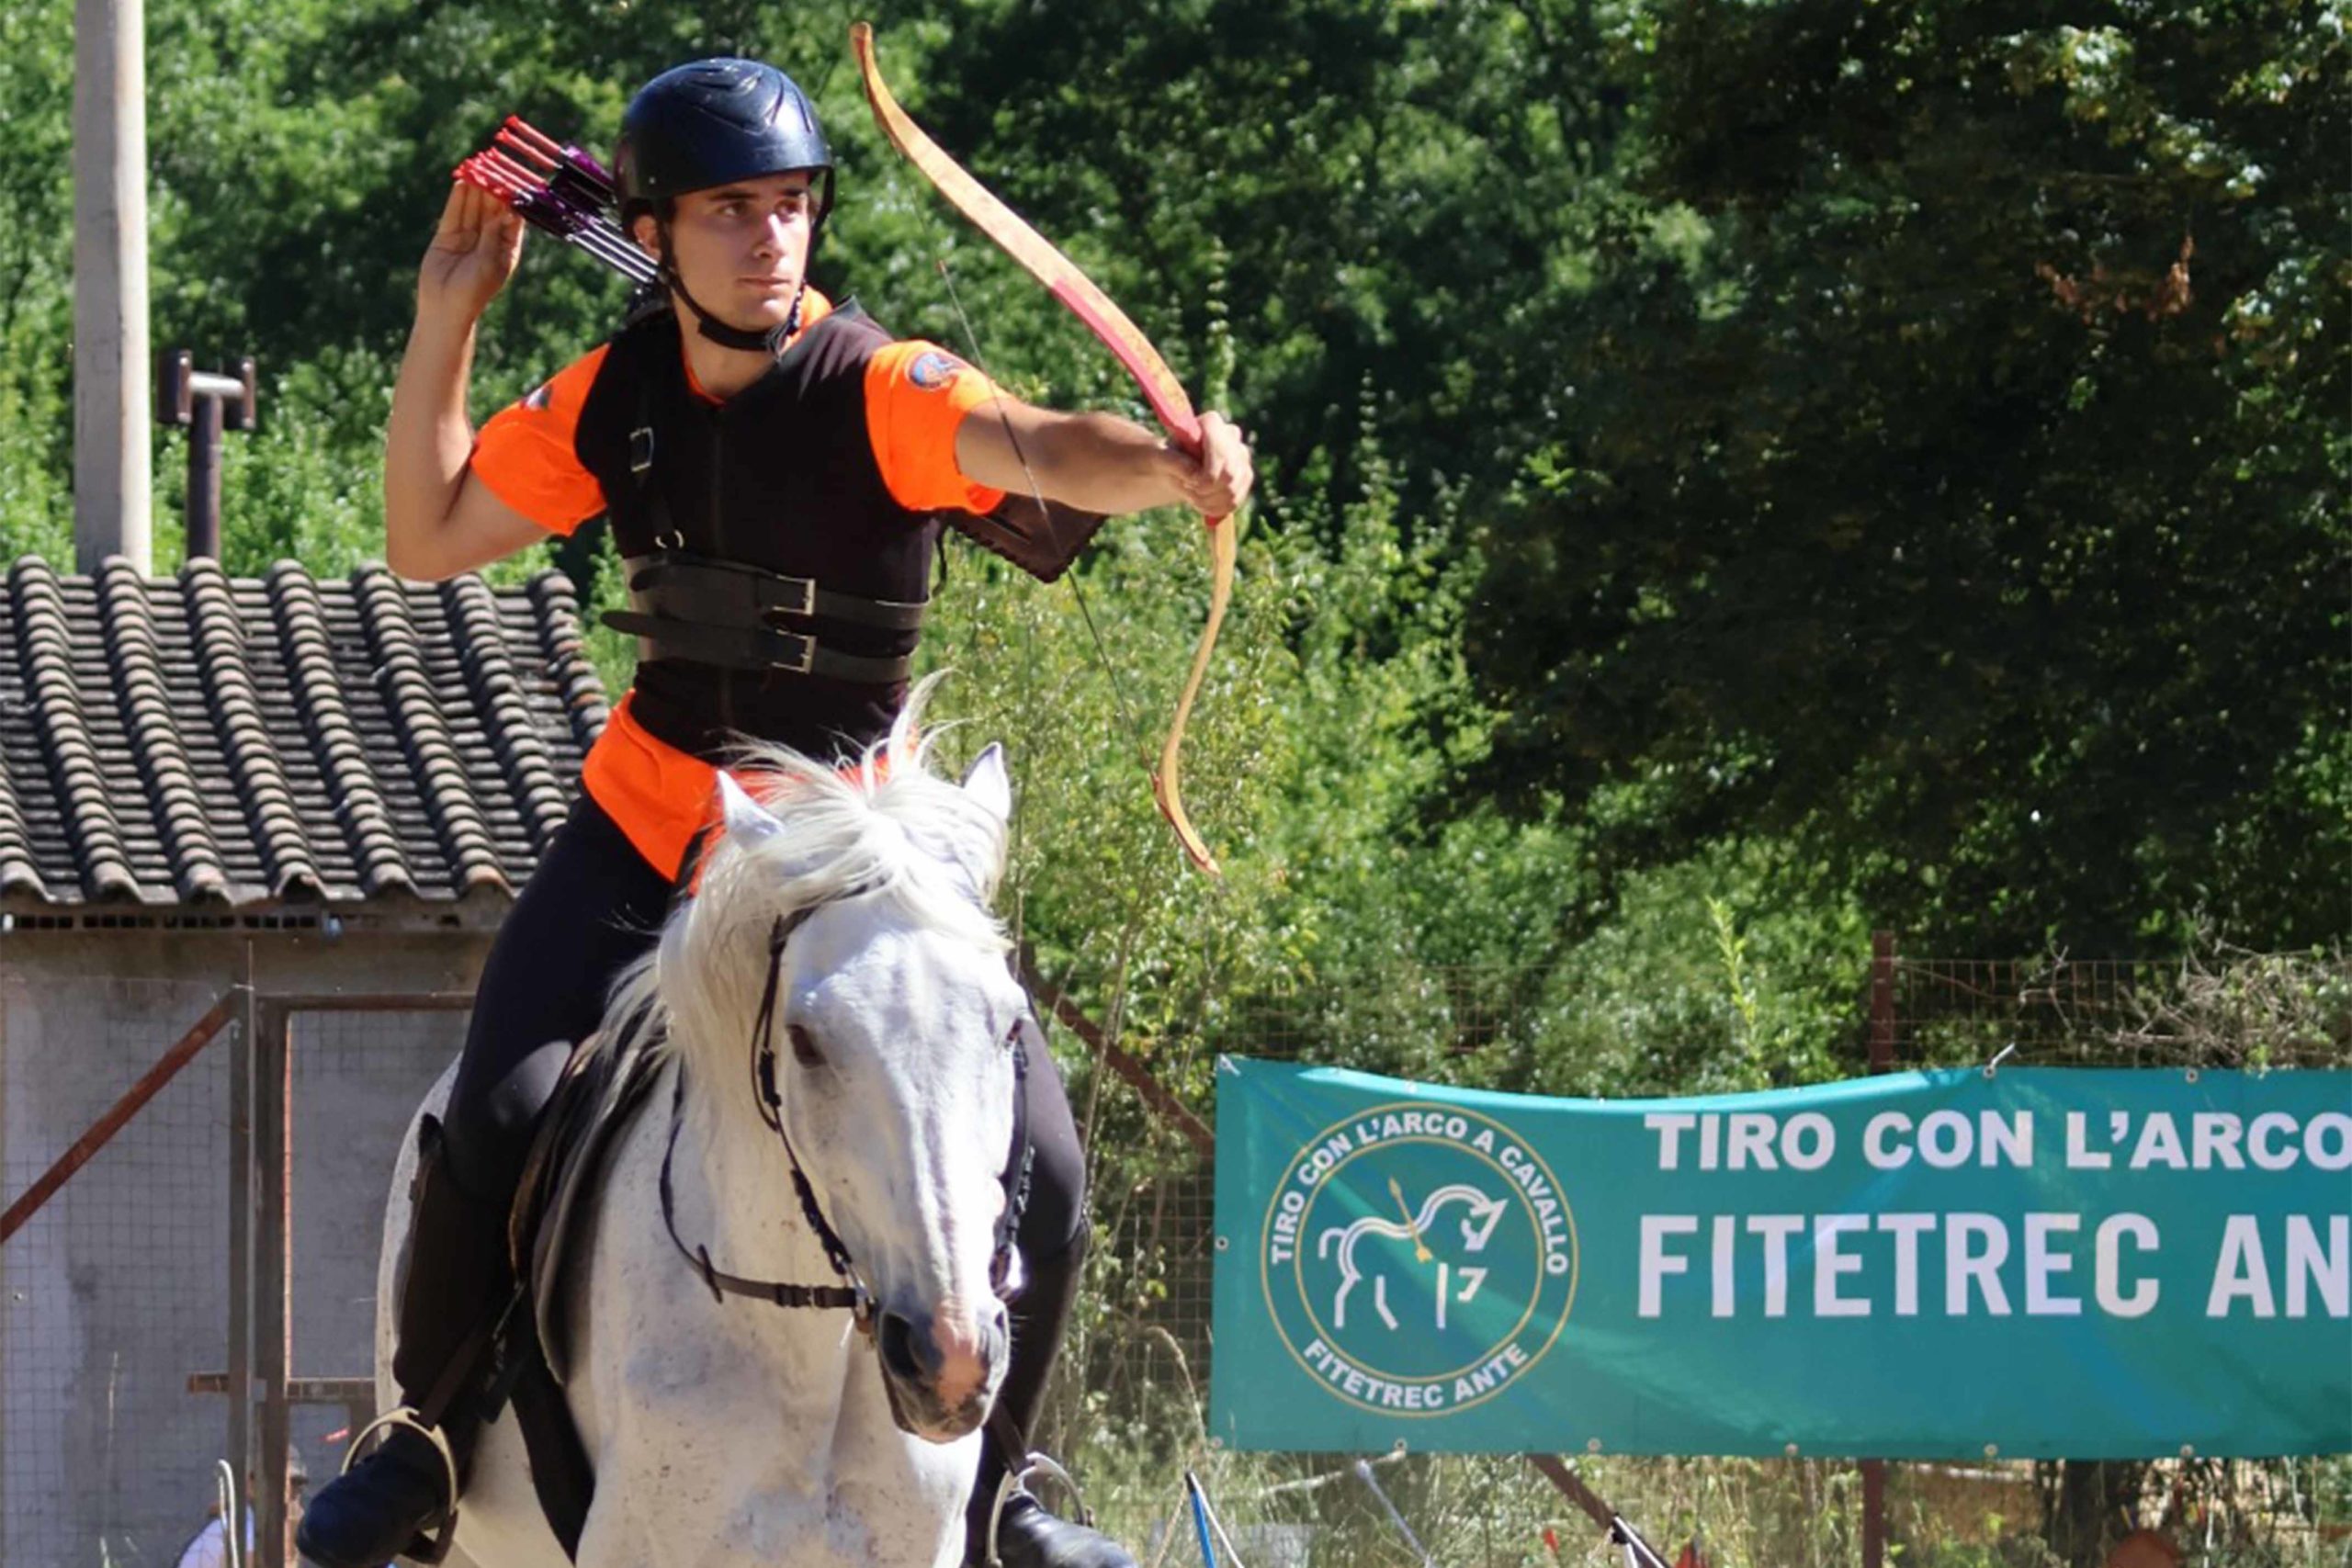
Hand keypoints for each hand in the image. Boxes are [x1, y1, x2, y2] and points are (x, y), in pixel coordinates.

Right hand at [417, 179, 524, 326]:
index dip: (513, 200)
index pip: (512, 219)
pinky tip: (462, 182)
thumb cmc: (474, 292)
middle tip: (494, 166)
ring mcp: (467, 237)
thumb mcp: (489, 262)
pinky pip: (454, 213)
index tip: (515, 180)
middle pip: (491, 209)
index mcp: (506, 249)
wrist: (444, 309)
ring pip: (472, 208)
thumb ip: (494, 235)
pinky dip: (458, 199)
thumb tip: (507, 210)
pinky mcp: (447, 236)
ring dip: (475, 189)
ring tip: (478, 167)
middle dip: (493, 189)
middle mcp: (488, 240)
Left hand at [1167, 411, 1253, 521]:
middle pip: (1229, 474)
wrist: (1176, 467)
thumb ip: (1172, 460)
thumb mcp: (1159, 457)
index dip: (1205, 476)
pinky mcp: (1245, 477)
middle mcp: (1232, 435)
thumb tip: (1194, 474)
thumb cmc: (1167, 458)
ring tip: (1191, 495)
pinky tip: (1202, 502)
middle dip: (1205, 491)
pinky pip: (1234, 502)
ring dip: (1207, 502)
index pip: (1220, 453)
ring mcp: (1242, 456)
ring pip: (1232, 492)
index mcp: (1211, 423)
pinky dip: (1214, 509)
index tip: (1188, 482)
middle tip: (1188, 491)